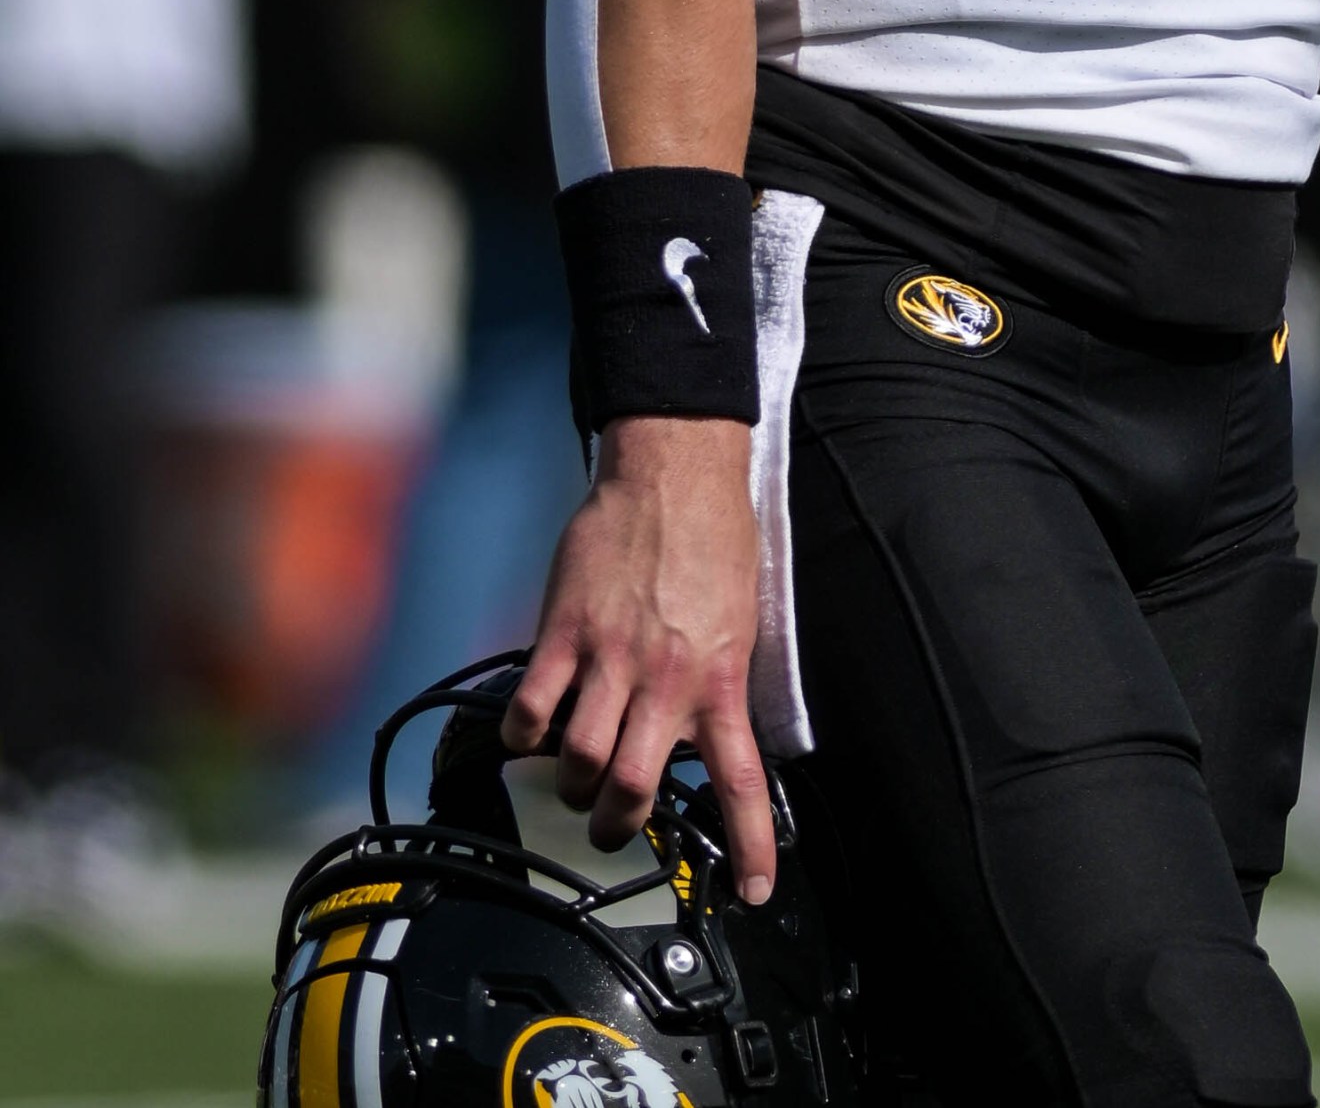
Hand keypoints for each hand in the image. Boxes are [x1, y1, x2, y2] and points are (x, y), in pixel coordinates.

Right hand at [503, 416, 776, 904]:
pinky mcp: (563, 631)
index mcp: (721, 677)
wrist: (674, 469)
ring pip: (577, 762)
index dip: (747, 845)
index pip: (739, 778)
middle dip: (616, 824)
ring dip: (570, 784)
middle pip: (631, 788)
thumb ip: (718, 682)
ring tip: (573, 774)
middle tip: (612, 821)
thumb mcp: (739, 620)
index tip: (751, 893)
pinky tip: (531, 729)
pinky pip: (531, 709)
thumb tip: (703, 738)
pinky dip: (523, 735)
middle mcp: (665, 677)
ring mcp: (610, 656)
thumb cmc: (713, 540)